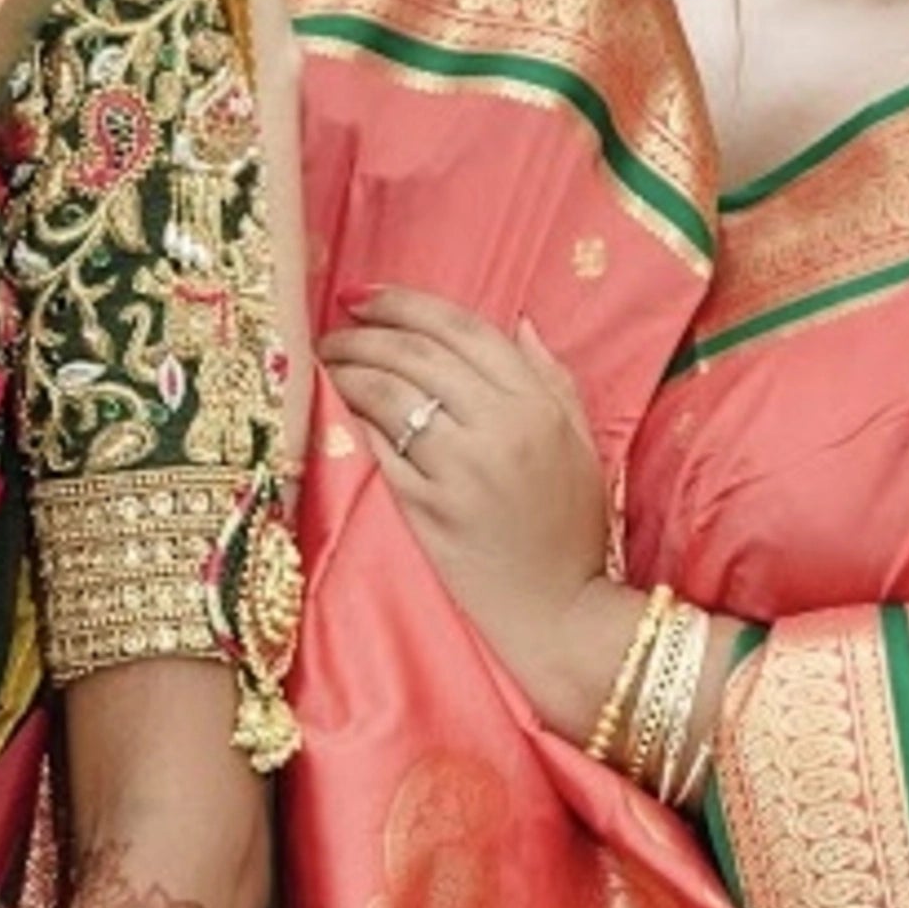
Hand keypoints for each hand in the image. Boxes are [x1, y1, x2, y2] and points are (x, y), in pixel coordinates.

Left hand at [320, 294, 625, 708]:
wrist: (560, 612)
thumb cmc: (571, 528)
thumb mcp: (582, 444)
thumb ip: (552, 379)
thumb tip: (519, 323)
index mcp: (537, 404)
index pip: (461, 327)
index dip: (404, 301)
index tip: (364, 295)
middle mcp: (499, 427)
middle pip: (416, 352)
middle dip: (365, 329)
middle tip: (335, 325)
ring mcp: (460, 468)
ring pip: (389, 392)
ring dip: (347, 367)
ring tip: (326, 360)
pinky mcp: (428, 507)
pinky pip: (380, 446)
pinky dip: (354, 416)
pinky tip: (336, 405)